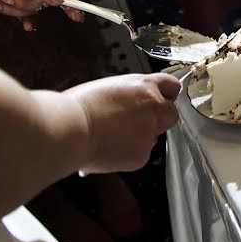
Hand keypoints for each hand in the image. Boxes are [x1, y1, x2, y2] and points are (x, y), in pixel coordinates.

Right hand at [65, 74, 179, 173]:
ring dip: (138, 138)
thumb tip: (125, 104)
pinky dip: (126, 156)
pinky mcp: (142, 153)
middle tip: (139, 124)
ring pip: (152, 136)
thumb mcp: (107, 89)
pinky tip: (107, 150)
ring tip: (111, 137)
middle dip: (160, 120)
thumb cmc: (77, 107)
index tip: (163, 100)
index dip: (167, 95)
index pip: (171, 85)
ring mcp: (149, 130)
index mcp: (143, 85)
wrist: (69, 129)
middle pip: (171, 113)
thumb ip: (126, 96)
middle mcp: (152, 106)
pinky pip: (139, 155)